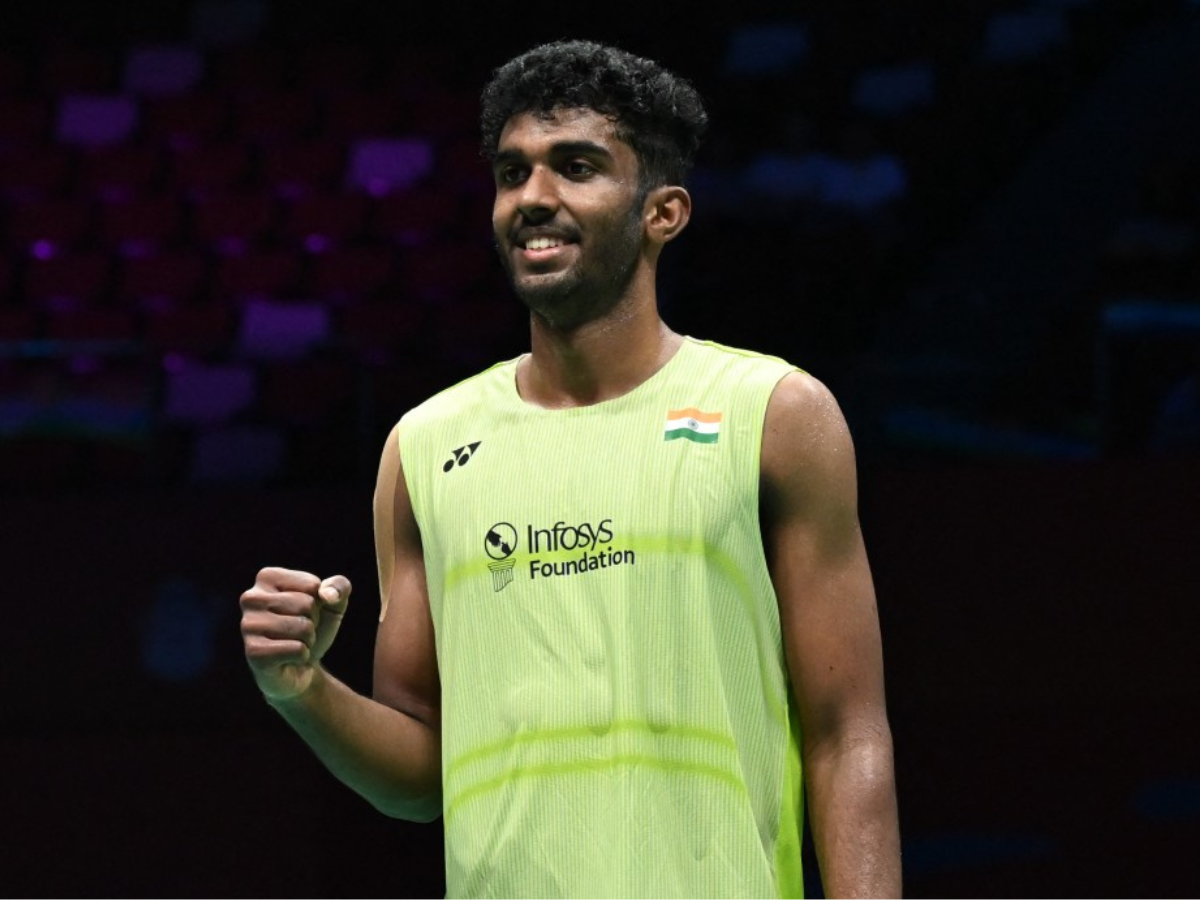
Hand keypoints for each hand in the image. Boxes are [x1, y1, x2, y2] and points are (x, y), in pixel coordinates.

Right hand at [240, 567, 351, 701]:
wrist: (301, 667)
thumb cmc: (312, 627)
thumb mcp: (333, 603)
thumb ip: (339, 586)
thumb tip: (328, 594)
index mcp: (267, 577)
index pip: (312, 585)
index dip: (319, 602)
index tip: (305, 612)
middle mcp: (251, 598)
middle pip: (306, 605)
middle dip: (313, 622)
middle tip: (299, 631)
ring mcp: (248, 625)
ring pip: (303, 627)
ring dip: (308, 639)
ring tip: (293, 643)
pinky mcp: (254, 652)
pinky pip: (298, 649)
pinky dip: (302, 656)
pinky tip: (288, 658)